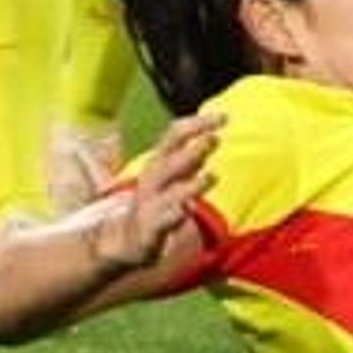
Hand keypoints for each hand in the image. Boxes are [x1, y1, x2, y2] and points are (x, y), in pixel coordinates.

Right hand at [94, 109, 222, 271]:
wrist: (129, 236)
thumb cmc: (158, 198)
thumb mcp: (172, 175)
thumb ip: (193, 158)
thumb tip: (214, 136)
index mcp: (158, 161)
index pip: (174, 135)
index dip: (197, 124)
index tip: (224, 116)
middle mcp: (153, 180)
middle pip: (169, 162)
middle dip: (190, 150)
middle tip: (214, 139)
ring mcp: (151, 204)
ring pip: (169, 193)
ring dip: (190, 184)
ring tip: (211, 176)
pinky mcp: (151, 228)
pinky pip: (164, 221)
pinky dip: (176, 215)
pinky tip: (189, 209)